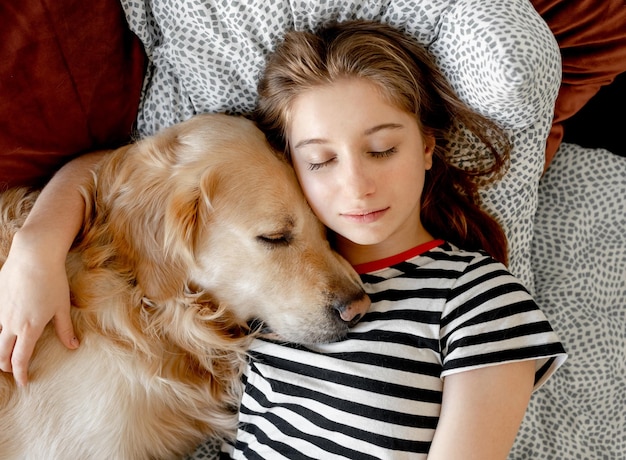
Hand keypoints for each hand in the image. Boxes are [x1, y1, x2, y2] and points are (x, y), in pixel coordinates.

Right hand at [0, 234, 77, 385]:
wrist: (33, 256)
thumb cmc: (52, 281)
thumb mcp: (62, 307)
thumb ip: (66, 329)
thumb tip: (74, 346)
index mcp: (29, 328)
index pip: (21, 359)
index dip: (21, 374)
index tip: (24, 381)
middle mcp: (11, 324)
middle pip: (1, 354)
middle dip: (5, 365)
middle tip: (12, 369)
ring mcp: (0, 312)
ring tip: (4, 353)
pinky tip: (1, 331)